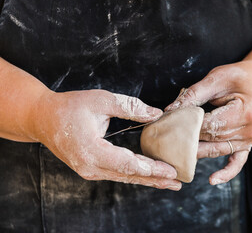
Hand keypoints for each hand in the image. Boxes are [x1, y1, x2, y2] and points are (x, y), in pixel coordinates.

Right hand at [31, 89, 181, 190]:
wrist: (42, 119)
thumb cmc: (69, 107)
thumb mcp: (100, 100)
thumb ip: (130, 107)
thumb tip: (156, 114)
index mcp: (91, 150)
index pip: (128, 164)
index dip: (151, 168)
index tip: (170, 171)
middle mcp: (90, 166)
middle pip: (128, 175)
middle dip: (155, 179)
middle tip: (177, 182)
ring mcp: (89, 170)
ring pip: (124, 177)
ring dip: (147, 179)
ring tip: (168, 182)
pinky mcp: (90, 169)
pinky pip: (117, 174)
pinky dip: (135, 175)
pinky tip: (148, 176)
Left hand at [166, 62, 251, 184]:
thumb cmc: (238, 78)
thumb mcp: (216, 78)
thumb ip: (194, 94)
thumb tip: (171, 110)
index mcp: (245, 110)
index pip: (210, 123)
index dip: (189, 126)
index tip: (169, 125)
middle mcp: (250, 129)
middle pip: (213, 138)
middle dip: (188, 139)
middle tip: (166, 143)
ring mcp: (249, 139)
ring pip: (218, 150)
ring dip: (198, 153)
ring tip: (177, 158)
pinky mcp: (247, 144)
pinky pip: (237, 162)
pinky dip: (226, 173)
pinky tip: (213, 180)